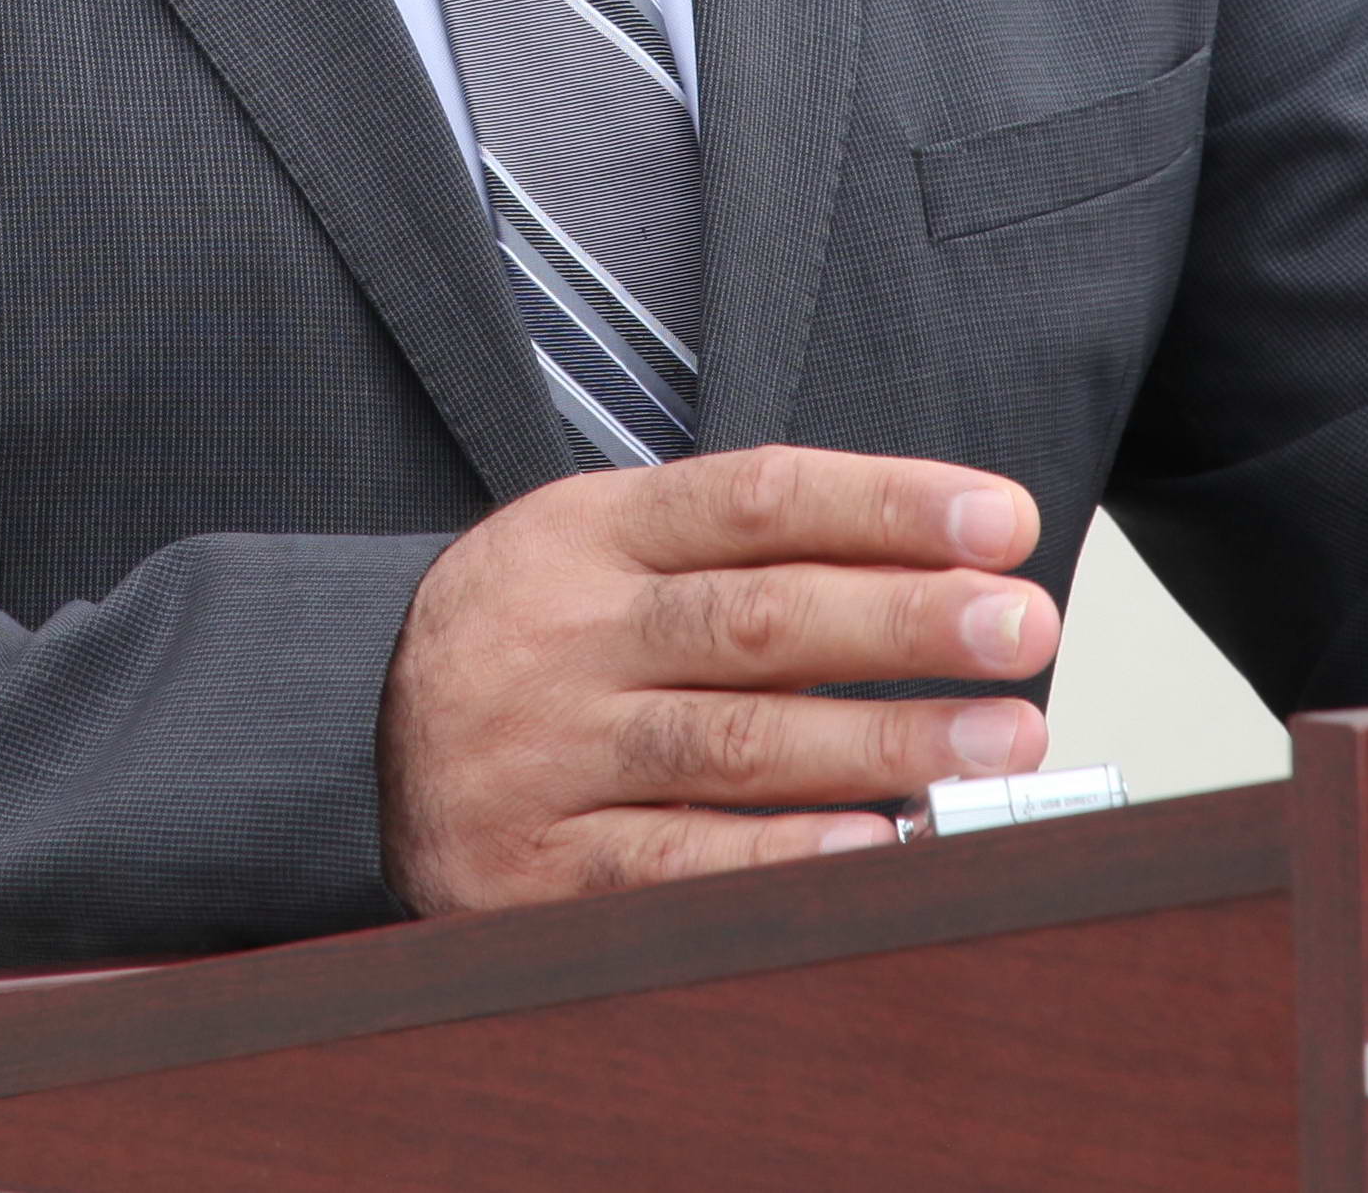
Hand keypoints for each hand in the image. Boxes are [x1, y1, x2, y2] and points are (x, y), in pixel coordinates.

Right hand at [378, 443, 1059, 911]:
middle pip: (757, 616)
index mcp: (591, 529)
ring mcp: (546, 751)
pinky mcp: (532, 869)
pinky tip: (879, 849)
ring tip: (1002, 740)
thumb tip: (937, 567)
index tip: (1005, 520)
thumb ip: (741, 550)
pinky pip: (672, 862)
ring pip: (732, 741)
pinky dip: (781, 858)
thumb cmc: (533, 633)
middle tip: (1026, 624)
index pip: (757, 497)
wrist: (341, 729)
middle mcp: (567, 631)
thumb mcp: (602, 545)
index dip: (887, 504)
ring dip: (882, 742)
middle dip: (907, 619)